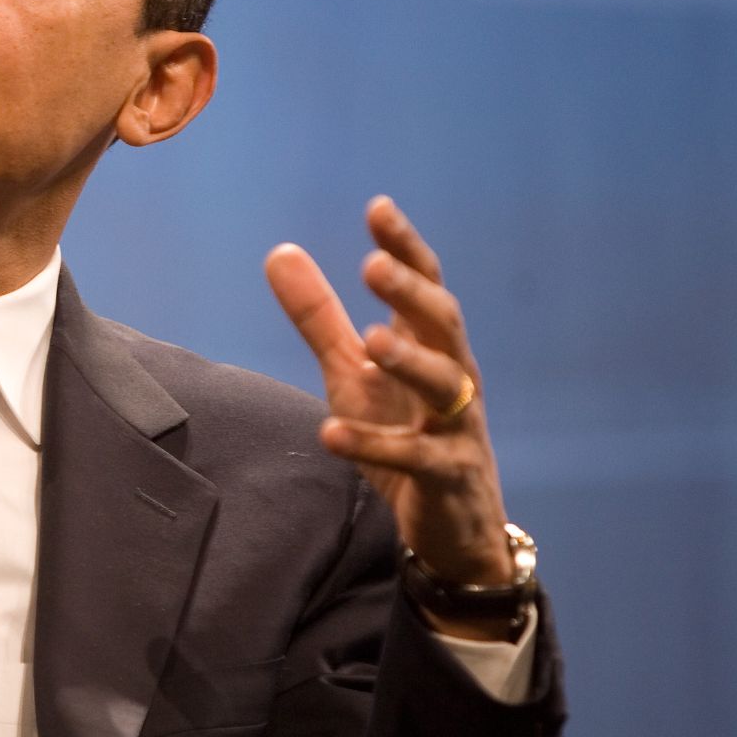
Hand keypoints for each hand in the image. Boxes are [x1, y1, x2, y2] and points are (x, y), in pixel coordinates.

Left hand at [265, 196, 515, 640]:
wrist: (451, 528)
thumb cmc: (403, 433)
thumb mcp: (352, 372)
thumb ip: (318, 316)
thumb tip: (280, 251)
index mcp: (430, 346)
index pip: (424, 286)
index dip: (405, 248)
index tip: (378, 208)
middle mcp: (454, 377)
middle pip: (443, 323)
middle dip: (411, 291)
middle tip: (373, 264)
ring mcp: (456, 427)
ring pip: (446, 385)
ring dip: (410, 360)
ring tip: (372, 341)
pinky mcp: (448, 477)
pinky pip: (416, 458)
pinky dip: (373, 445)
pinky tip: (330, 433)